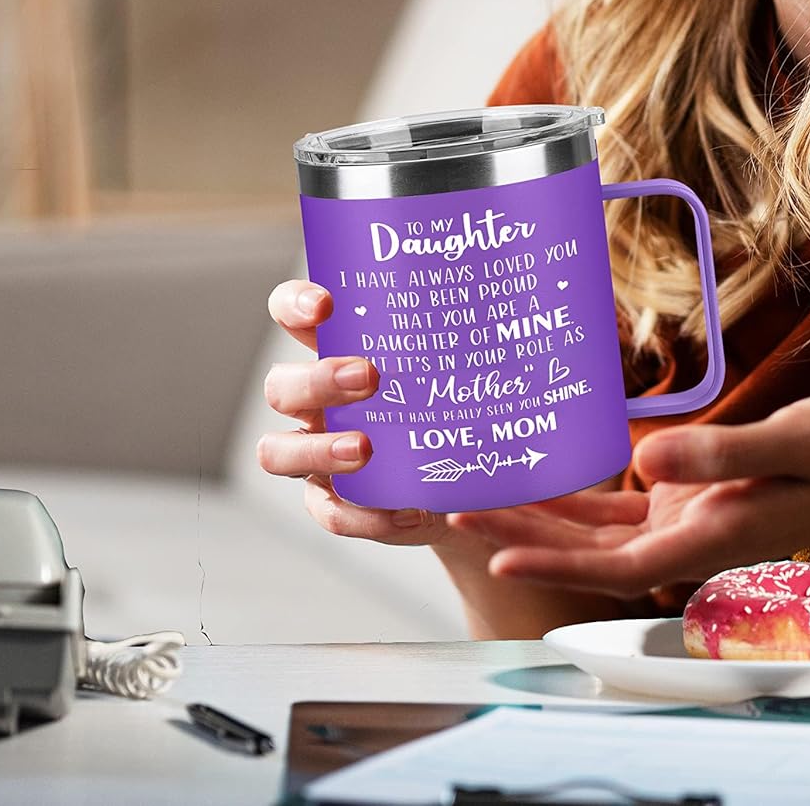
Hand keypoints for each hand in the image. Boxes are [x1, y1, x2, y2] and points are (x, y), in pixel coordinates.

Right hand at [257, 279, 458, 546]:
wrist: (472, 480)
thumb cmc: (458, 400)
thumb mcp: (462, 363)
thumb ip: (474, 333)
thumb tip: (532, 294)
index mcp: (339, 349)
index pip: (291, 313)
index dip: (294, 304)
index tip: (327, 304)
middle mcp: (315, 401)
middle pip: (280, 386)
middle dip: (318, 380)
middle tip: (370, 375)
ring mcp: (316, 453)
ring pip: (277, 451)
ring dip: (319, 448)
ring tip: (367, 449)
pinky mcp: (333, 504)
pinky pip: (328, 513)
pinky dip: (362, 514)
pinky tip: (403, 509)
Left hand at [450, 388, 809, 598]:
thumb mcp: (798, 442)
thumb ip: (724, 454)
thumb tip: (648, 463)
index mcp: (717, 535)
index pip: (619, 565)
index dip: (554, 566)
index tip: (494, 554)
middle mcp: (696, 537)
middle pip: (593, 553)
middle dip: (525, 536)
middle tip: (457, 507)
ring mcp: (693, 518)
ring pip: (603, 531)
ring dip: (546, 517)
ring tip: (483, 491)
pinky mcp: (697, 496)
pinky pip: (629, 507)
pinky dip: (586, 496)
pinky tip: (549, 477)